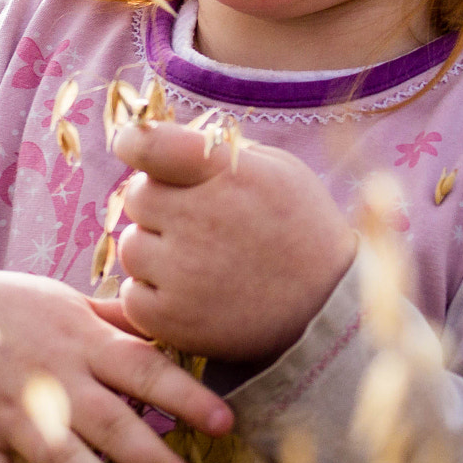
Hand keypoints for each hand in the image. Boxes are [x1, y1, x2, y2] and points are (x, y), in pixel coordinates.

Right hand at [0, 265, 232, 462]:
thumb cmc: (9, 309)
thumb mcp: (64, 303)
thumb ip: (115, 322)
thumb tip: (168, 322)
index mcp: (81, 342)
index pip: (144, 368)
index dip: (185, 396)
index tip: (224, 421)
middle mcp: (53, 377)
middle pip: (112, 422)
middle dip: (156, 459)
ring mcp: (13, 410)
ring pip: (63, 456)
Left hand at [102, 121, 355, 363]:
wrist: (330, 307)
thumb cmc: (300, 228)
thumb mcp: (275, 169)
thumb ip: (216, 153)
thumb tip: (162, 144)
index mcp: (224, 174)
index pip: (149, 145)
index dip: (134, 143)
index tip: (134, 148)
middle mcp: (200, 218)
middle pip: (136, 196)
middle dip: (158, 204)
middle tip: (193, 222)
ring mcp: (184, 272)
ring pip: (131, 247)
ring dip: (154, 252)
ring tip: (197, 261)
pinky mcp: (175, 319)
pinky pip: (132, 296)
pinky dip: (151, 296)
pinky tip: (187, 293)